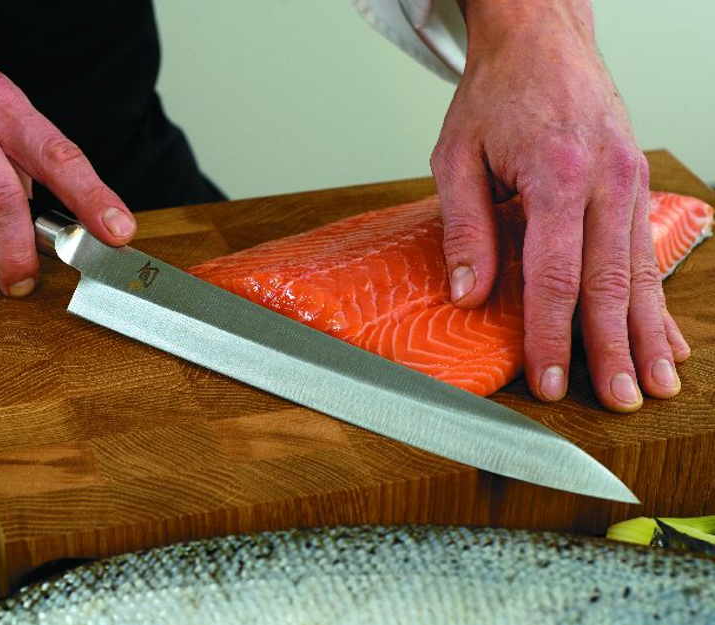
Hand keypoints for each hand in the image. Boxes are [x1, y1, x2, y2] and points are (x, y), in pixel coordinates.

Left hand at [429, 0, 688, 411]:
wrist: (542, 40)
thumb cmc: (496, 96)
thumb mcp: (456, 155)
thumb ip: (464, 228)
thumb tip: (467, 295)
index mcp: (556, 174)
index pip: (554, 276)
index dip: (551, 335)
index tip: (548, 380)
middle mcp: (604, 180)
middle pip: (609, 283)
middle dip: (612, 348)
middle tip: (618, 400)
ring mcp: (629, 180)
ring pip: (640, 271)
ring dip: (647, 332)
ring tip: (656, 382)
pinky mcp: (635, 182)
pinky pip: (648, 250)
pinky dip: (656, 297)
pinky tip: (667, 334)